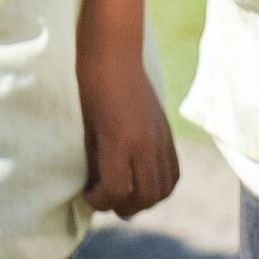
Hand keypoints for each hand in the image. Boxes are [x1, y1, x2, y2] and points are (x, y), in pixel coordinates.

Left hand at [77, 43, 178, 218]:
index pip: (118, 191)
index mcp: (119, 140)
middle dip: (123, 206)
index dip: (100, 201)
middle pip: (145, 196)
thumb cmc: (88, 86)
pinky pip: (173, 172)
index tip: (88, 194)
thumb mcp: (84, 127)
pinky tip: (143, 181)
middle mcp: (145, 143)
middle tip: (106, 199)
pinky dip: (161, 186)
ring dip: (144, 200)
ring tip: (126, 194)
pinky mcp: (168, 133)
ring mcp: (160, 138)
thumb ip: (95, 160)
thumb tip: (97, 188)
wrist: (114, 53)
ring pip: (163, 189)